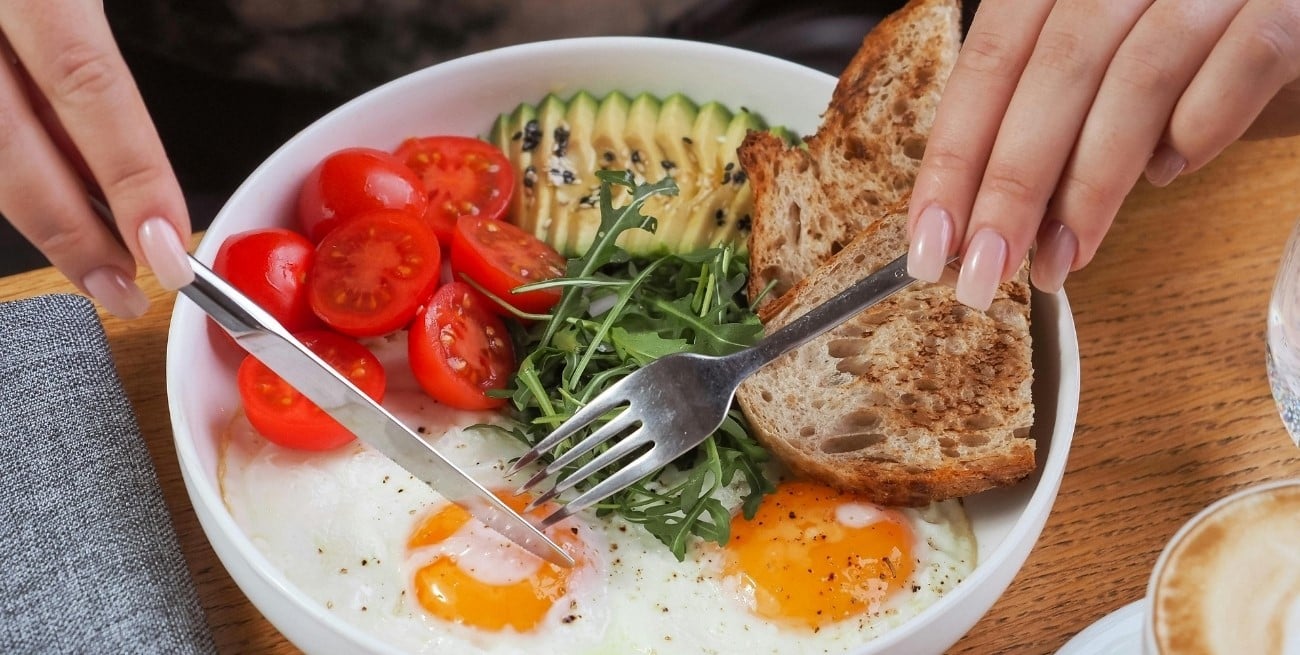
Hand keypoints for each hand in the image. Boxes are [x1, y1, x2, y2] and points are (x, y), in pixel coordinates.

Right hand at [0, 1, 193, 318]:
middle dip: (67, 230)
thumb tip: (131, 94)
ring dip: (23, 203)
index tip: (169, 246)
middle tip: (123, 288)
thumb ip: (86, 10)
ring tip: (81, 253)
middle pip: (4, 146)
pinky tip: (27, 179)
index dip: (129, 175)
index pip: (87, 84)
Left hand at [905, 0, 1299, 309]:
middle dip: (1010, 185)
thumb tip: (983, 220)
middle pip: (1053, 73)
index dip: (955, 153)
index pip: (990, 58)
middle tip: (985, 270)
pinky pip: (1243, 62)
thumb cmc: (1195, 46)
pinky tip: (1172, 173)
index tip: (930, 240)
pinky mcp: (1290, 4)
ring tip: (1061, 259)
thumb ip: (1051, 120)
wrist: (1296, 8)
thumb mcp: (1105, 69)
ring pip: (1137, 78)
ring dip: (1090, 184)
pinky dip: (1199, 128)